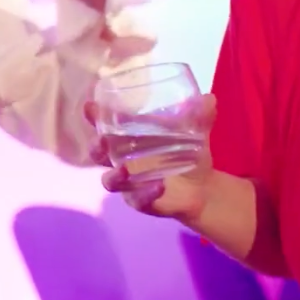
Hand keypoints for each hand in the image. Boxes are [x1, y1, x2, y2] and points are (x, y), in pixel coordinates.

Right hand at [88, 95, 215, 225]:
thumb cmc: (188, 153)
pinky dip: (145, 194)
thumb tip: (209, 98)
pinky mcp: (140, 201)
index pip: (104, 125)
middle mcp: (122, 159)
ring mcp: (129, 182)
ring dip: (114, 175)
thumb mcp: (195, 133)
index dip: (94, 117)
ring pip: (110, 181)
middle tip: (103, 140)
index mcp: (129, 138)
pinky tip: (159, 187)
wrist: (203, 188)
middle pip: (97, 154)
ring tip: (125, 170)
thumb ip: (200, 117)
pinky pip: (137, 199)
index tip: (90, 107)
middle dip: (96, 147)